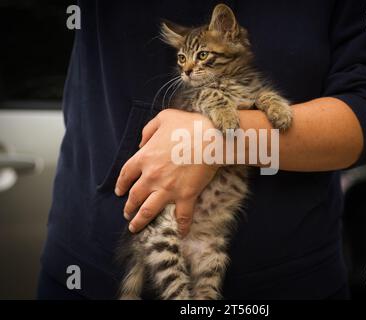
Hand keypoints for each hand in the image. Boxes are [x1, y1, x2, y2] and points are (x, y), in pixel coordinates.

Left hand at [115, 108, 218, 235]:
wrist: (211, 137)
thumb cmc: (189, 125)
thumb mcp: (163, 118)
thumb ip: (148, 130)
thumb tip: (141, 143)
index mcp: (145, 157)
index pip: (126, 174)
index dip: (121, 184)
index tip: (120, 192)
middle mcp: (152, 176)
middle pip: (134, 196)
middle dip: (128, 207)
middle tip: (127, 214)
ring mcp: (168, 189)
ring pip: (149, 210)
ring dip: (140, 221)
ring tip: (135, 227)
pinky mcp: (186, 196)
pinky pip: (182, 216)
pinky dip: (181, 226)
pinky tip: (180, 234)